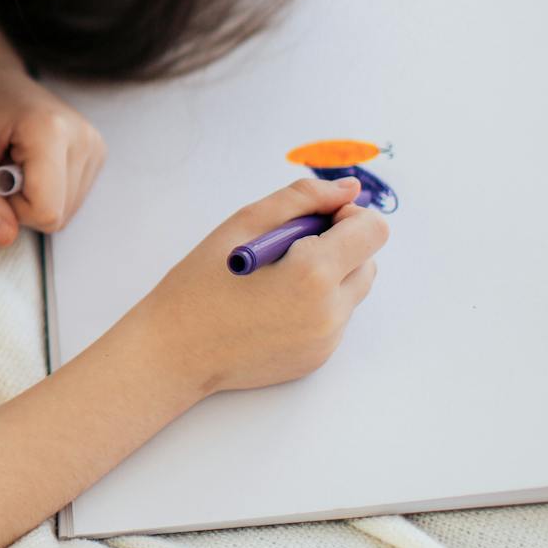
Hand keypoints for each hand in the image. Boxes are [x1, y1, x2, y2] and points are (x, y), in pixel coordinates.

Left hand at [0, 61, 106, 246]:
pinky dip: (44, 191)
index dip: (11, 208)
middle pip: (56, 216)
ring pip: (64, 213)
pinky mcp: (96, 154)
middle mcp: (84, 138)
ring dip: (31, 198)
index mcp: (52, 131)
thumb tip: (4, 237)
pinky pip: (69, 201)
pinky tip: (30, 163)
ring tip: (14, 161)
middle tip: (1, 165)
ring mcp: (95, 146)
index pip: (45, 212)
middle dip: (20, 204)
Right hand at [124, 176, 387, 395]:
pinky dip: (315, 304)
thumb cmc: (199, 286)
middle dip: (337, 246)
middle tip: (286, 248)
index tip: (312, 221)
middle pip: (368, 260)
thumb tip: (349, 189)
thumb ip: (301, 198)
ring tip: (276, 279)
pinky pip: (334, 319)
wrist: (175, 353)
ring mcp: (327, 341)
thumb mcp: (242, 224)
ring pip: (352, 291)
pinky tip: (272, 307)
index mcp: (314, 274)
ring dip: (328, 275)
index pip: (372, 230)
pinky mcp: (318, 358)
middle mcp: (330, 312)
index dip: (347, 216)